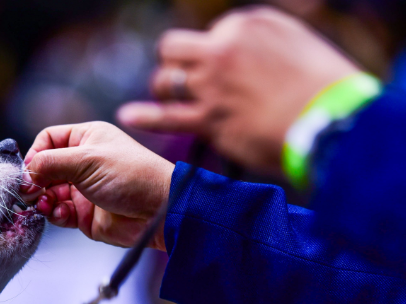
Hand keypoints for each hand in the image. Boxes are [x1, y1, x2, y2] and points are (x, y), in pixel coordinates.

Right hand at [21, 122, 173, 250]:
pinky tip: (62, 215)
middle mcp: (83, 162)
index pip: (48, 140)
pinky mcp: (84, 213)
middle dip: (35, 181)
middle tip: (29, 193)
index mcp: (87, 139)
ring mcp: (83, 189)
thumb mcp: (88, 161)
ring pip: (48, 193)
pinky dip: (55, 214)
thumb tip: (25, 171)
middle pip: (44, 169)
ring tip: (46, 205)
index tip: (29, 170)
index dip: (35, 154)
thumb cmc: (132, 176)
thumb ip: (51, 163)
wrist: (159, 211)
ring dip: (43, 200)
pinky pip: (58, 213)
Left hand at [117, 6, 361, 172]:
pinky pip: (165, 116)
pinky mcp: (209, 118)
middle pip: (175, 49)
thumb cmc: (326, 91)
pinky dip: (144, 115)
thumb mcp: (296, 47)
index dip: (210, 56)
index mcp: (247, 23)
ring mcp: (212, 83)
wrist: (334, 122)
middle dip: (175, 65)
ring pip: (167, 80)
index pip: (211, 34)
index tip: (219, 72)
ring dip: (164, 91)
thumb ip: (260, 49)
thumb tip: (241, 64)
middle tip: (182, 81)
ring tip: (167, 100)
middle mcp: (224, 47)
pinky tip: (127, 116)